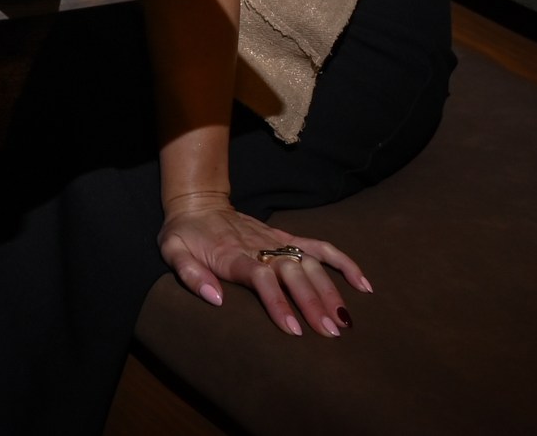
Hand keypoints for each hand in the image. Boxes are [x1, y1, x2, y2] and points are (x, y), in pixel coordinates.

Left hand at [159, 201, 367, 338]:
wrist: (198, 202)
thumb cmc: (184, 234)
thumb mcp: (172, 251)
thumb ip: (190, 274)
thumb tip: (215, 299)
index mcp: (233, 254)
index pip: (261, 278)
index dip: (278, 302)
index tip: (294, 330)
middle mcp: (260, 247)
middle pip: (293, 274)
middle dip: (313, 303)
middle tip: (331, 333)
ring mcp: (277, 241)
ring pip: (311, 264)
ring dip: (330, 291)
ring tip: (346, 322)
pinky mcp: (288, 238)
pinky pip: (321, 247)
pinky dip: (344, 263)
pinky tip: (363, 285)